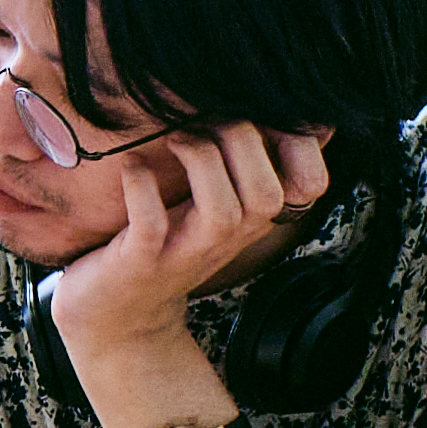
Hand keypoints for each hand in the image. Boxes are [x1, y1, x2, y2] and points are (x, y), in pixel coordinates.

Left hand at [35, 120, 329, 390]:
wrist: (116, 319)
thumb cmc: (162, 246)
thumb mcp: (209, 206)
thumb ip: (238, 166)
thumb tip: (280, 115)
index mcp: (249, 216)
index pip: (310, 184)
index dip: (301, 142)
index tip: (260, 107)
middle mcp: (227, 236)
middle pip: (269, 191)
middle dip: (244, 139)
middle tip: (205, 119)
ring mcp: (185, 252)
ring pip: (223, 210)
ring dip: (200, 160)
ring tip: (175, 139)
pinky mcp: (140, 263)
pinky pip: (152, 224)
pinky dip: (142, 187)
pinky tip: (132, 167)